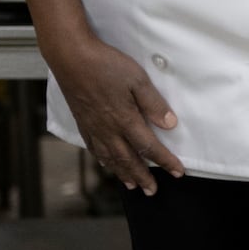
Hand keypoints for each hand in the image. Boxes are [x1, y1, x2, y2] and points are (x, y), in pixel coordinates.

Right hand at [46, 31, 182, 194]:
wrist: (71, 57)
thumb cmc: (105, 65)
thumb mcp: (137, 80)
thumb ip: (154, 104)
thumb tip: (170, 124)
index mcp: (125, 120)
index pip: (149, 147)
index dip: (165, 161)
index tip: (178, 172)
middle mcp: (108, 129)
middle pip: (128, 160)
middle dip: (142, 177)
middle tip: (152, 191)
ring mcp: (93, 127)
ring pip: (110, 158)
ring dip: (123, 173)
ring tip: (131, 185)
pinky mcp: (82, 122)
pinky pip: (94, 148)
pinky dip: (102, 160)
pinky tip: (106, 164)